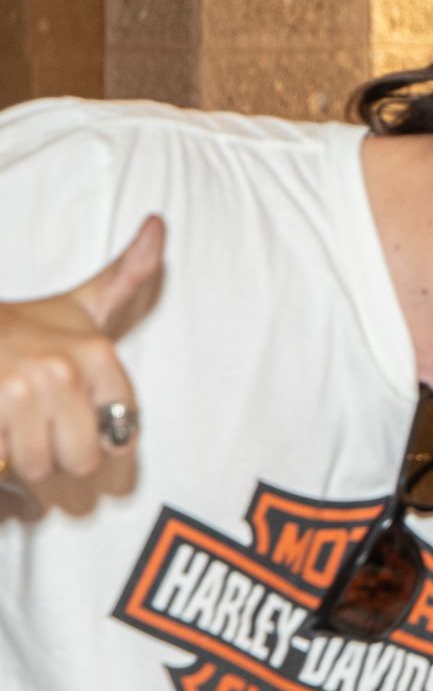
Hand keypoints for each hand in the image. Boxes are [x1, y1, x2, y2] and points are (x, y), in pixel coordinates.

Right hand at [0, 216, 163, 482]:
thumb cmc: (28, 325)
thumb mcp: (84, 304)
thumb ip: (129, 273)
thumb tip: (159, 224)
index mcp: (97, 353)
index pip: (122, 436)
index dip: (99, 435)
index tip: (80, 412)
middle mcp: (60, 371)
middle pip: (81, 460)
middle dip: (60, 451)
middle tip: (43, 420)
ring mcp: (16, 392)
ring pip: (38, 466)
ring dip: (23, 455)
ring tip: (15, 418)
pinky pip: (2, 461)